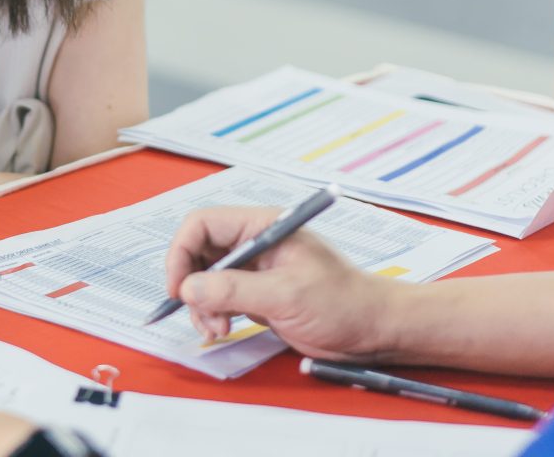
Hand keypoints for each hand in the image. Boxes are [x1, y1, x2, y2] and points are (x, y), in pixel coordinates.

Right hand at [165, 206, 402, 361]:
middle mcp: (254, 242)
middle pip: (198, 251)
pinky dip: (212, 312)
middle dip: (192, 284)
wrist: (375, 330)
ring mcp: (255, 267)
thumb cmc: (343, 303)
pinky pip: (219, 296)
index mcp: (263, 226)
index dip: (182, 252)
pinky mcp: (256, 292)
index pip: (203, 224)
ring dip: (201, 304)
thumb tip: (188, 288)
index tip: (178, 288)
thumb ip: (234, 289)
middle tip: (200, 315)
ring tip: (217, 329)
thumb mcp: (286, 295)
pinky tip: (222, 329)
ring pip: (204, 277)